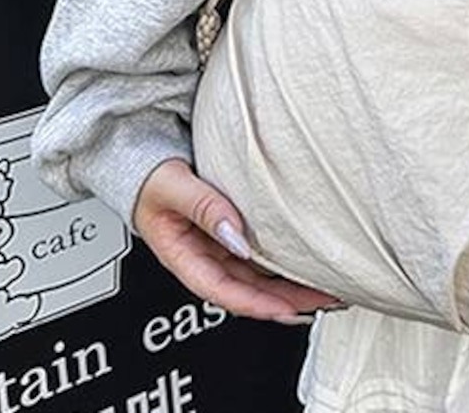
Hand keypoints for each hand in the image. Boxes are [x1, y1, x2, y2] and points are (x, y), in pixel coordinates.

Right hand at [132, 157, 347, 323]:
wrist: (142, 159)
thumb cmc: (151, 177)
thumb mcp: (172, 187)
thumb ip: (203, 207)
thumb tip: (234, 234)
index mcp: (183, 257)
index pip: (222, 290)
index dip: (255, 304)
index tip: (286, 308)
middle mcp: (205, 258)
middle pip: (248, 291)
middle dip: (286, 302)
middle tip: (324, 300)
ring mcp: (219, 248)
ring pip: (257, 277)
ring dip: (290, 287)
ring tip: (326, 289)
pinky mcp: (232, 234)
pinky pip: (259, 256)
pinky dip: (283, 265)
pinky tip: (306, 266)